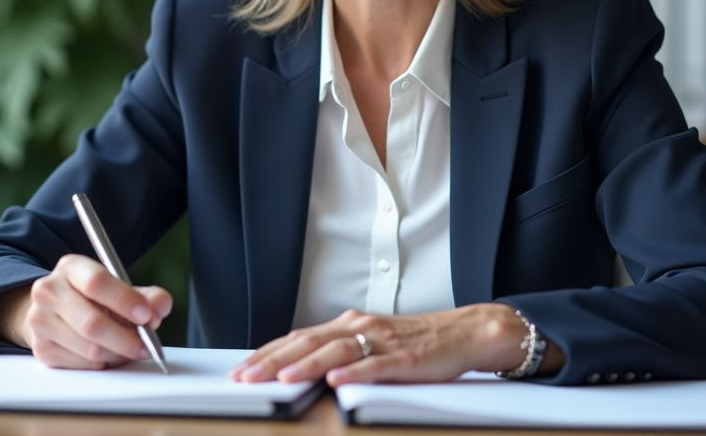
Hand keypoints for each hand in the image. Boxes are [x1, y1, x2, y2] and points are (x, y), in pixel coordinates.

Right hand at [23, 253, 171, 369]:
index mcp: (71, 268)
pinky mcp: (41, 349)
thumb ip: (146, 295)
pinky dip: (103, 364)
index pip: (96, 282)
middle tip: (146, 345)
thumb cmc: (92, 298)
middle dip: (126, 338)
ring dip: (117, 354)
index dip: (124, 300)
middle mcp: (49, 291)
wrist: (54, 310)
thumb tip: (160, 306)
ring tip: (129, 348)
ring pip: (89, 348)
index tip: (146, 315)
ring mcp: (41, 321)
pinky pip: (82, 365)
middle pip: (91, 322)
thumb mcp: (119, 288)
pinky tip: (108, 353)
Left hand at [228, 303, 561, 385]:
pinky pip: (375, 365)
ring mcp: (382, 341)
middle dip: (273, 360)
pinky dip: (354, 372)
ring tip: (281, 378)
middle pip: (308, 342)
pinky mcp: (405, 358)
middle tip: (245, 377)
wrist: (464, 333)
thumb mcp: (371, 342)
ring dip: (306, 365)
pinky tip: (336, 381)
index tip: (241, 370)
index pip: (299, 338)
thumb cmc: (416, 343)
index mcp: (349, 324)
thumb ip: (339, 351)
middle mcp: (361, 327)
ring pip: (336, 351)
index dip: (267, 352)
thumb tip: (299, 365)